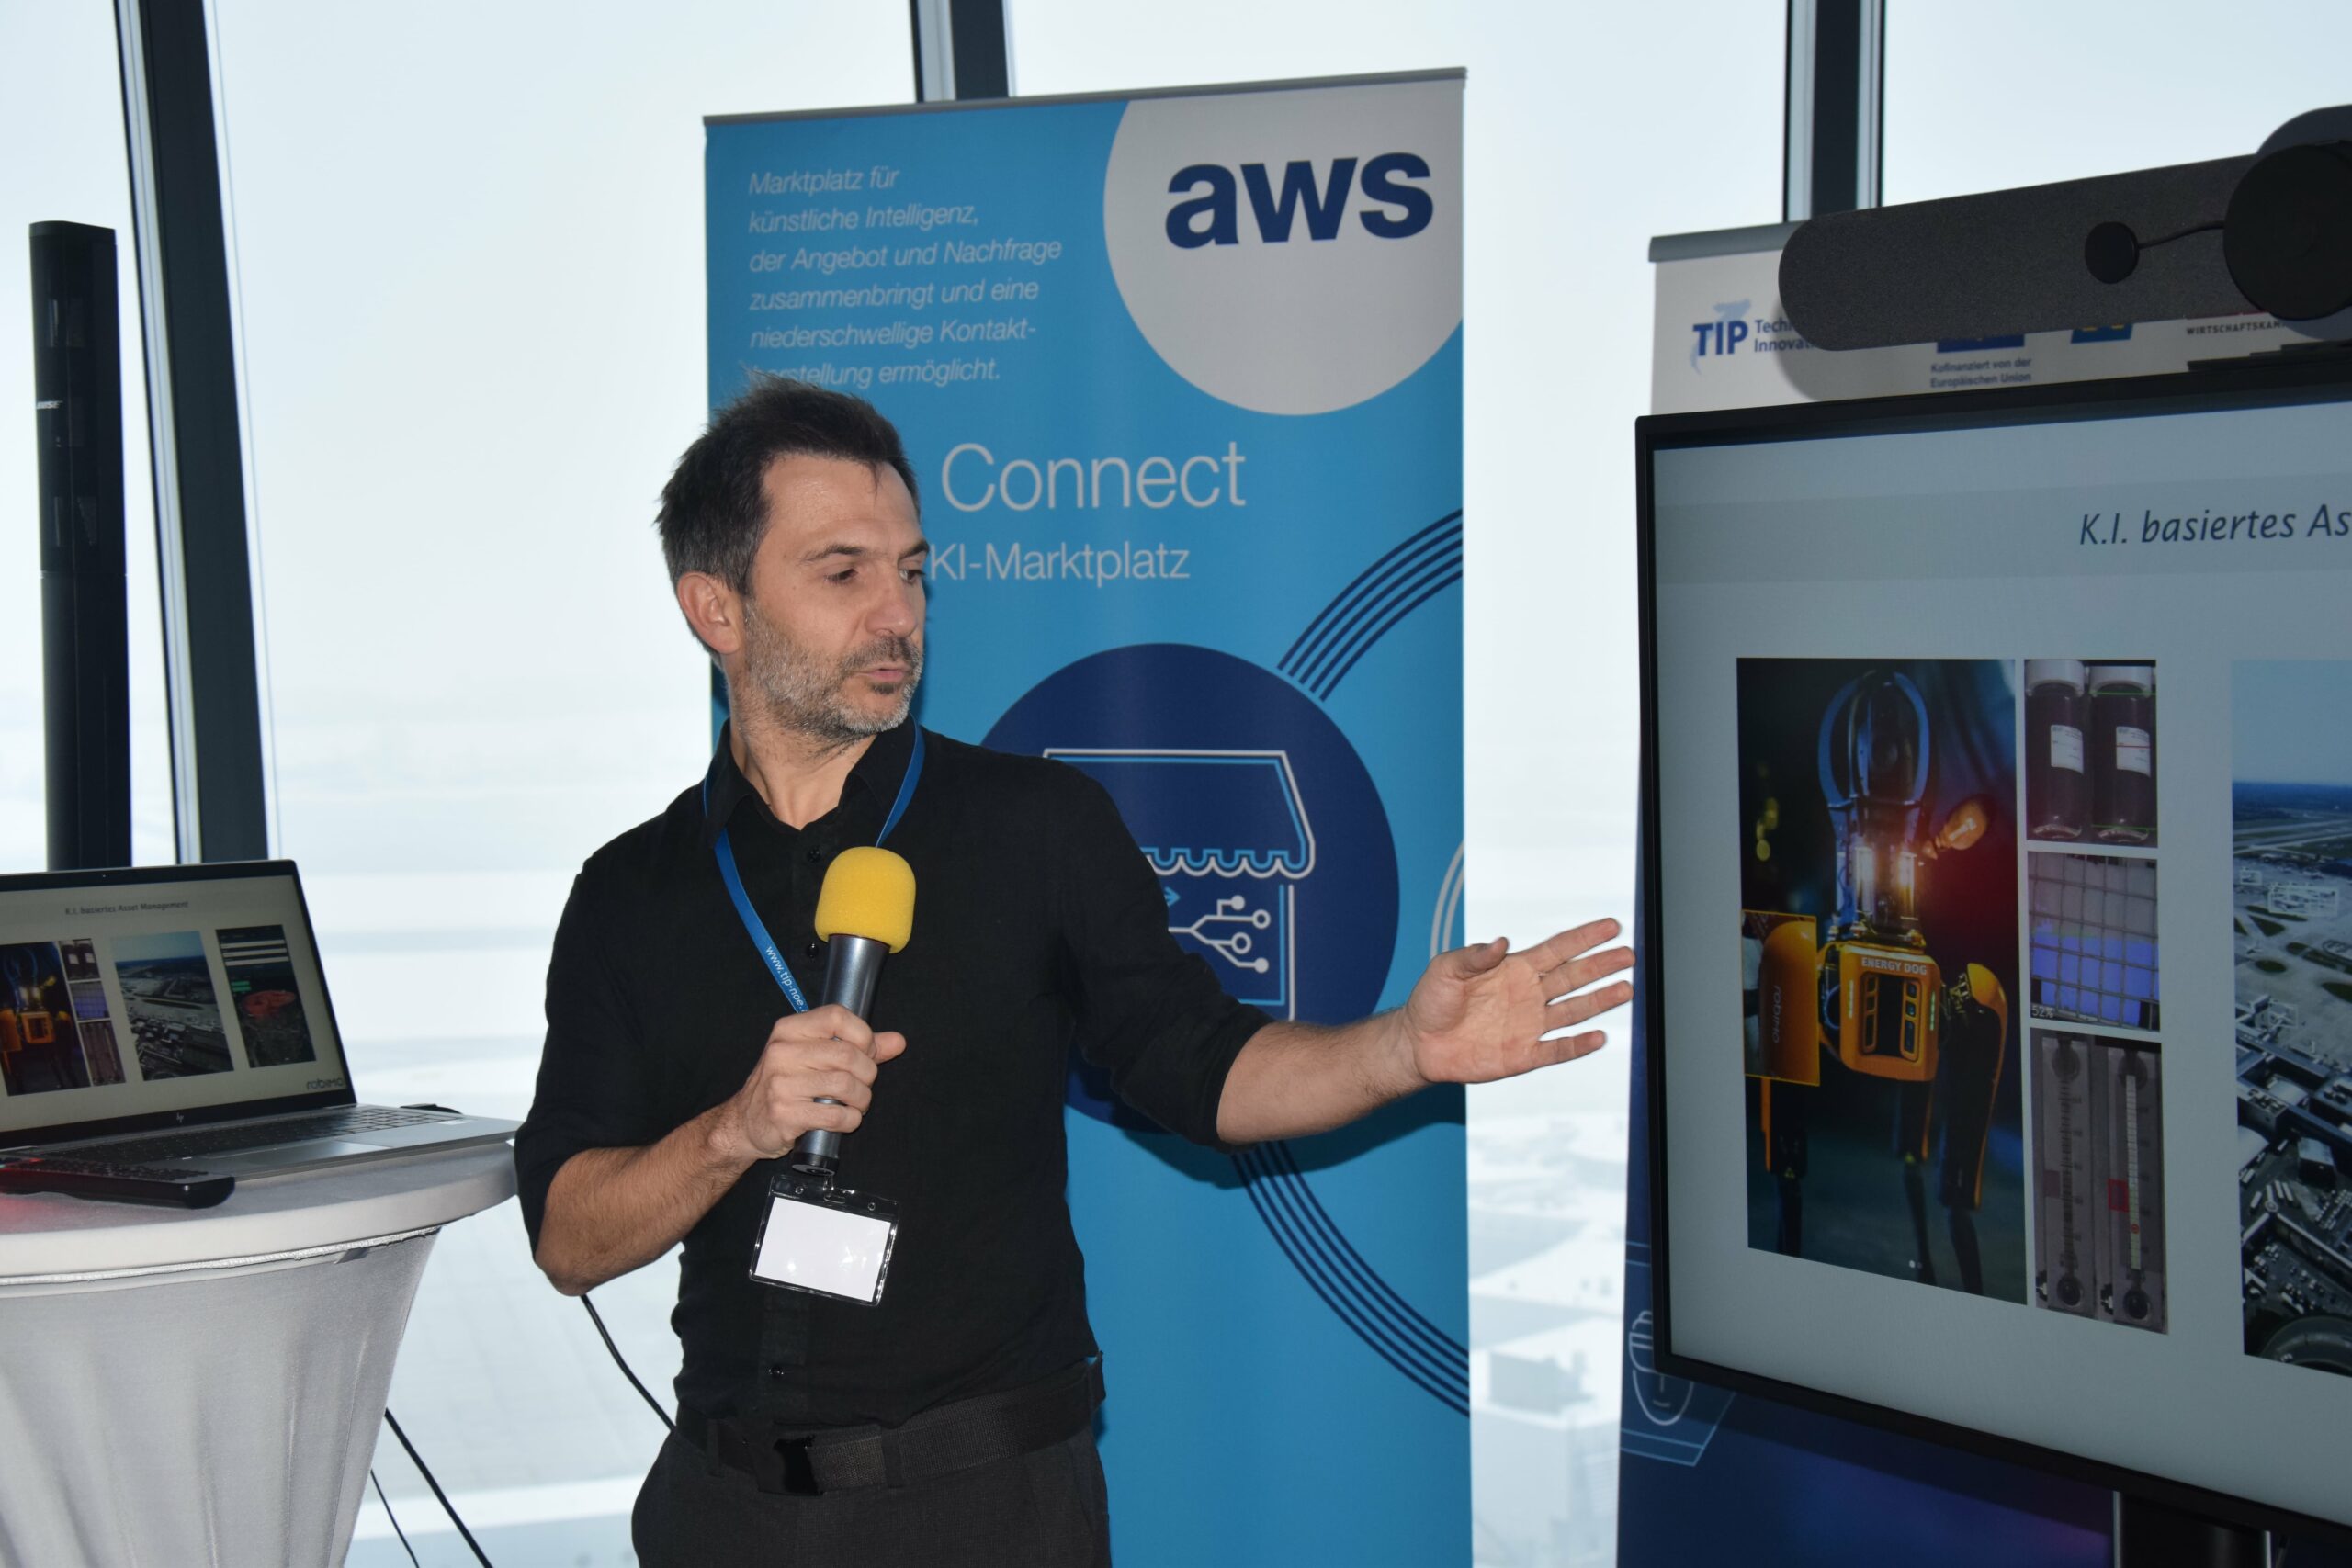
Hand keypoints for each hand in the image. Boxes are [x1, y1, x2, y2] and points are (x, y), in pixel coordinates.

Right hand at [720, 1004, 907, 1163]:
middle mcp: (782, 1052)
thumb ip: (857, 1047)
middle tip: (864, 1085)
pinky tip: (845, 1120)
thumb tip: (897, 1041)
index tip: (866, 1053)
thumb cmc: (784, 1085)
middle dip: (867, 1074)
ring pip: (844, 1085)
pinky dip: (849, 1120)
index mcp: (789, 1030)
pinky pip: (834, 1116)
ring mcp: (780, 1083)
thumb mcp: (813, 1057)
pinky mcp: (784, 1113)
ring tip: (856, 1104)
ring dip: (861, 1100)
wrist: (744, 1122)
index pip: (836, 1017)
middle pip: (846, 1054)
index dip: (862, 1035)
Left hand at [1396, 918, 1633, 1086]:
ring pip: (1574, 1011)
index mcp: (1513, 970)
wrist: (1419, 1043)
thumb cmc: (1431, 1001)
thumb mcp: (1446, 968)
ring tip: (1626, 989)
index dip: (1584, 938)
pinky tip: (1598, 1038)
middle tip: (1629, 955)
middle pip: (1574, 977)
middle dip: (1602, 965)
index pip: (1557, 950)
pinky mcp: (1523, 1054)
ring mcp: (1528, 1025)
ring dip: (1600, 1000)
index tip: (1611, 926)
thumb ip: (1474, 955)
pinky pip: (1557, 1049)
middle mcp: (1528, 995)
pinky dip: (1578, 1045)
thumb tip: (1500, 942)